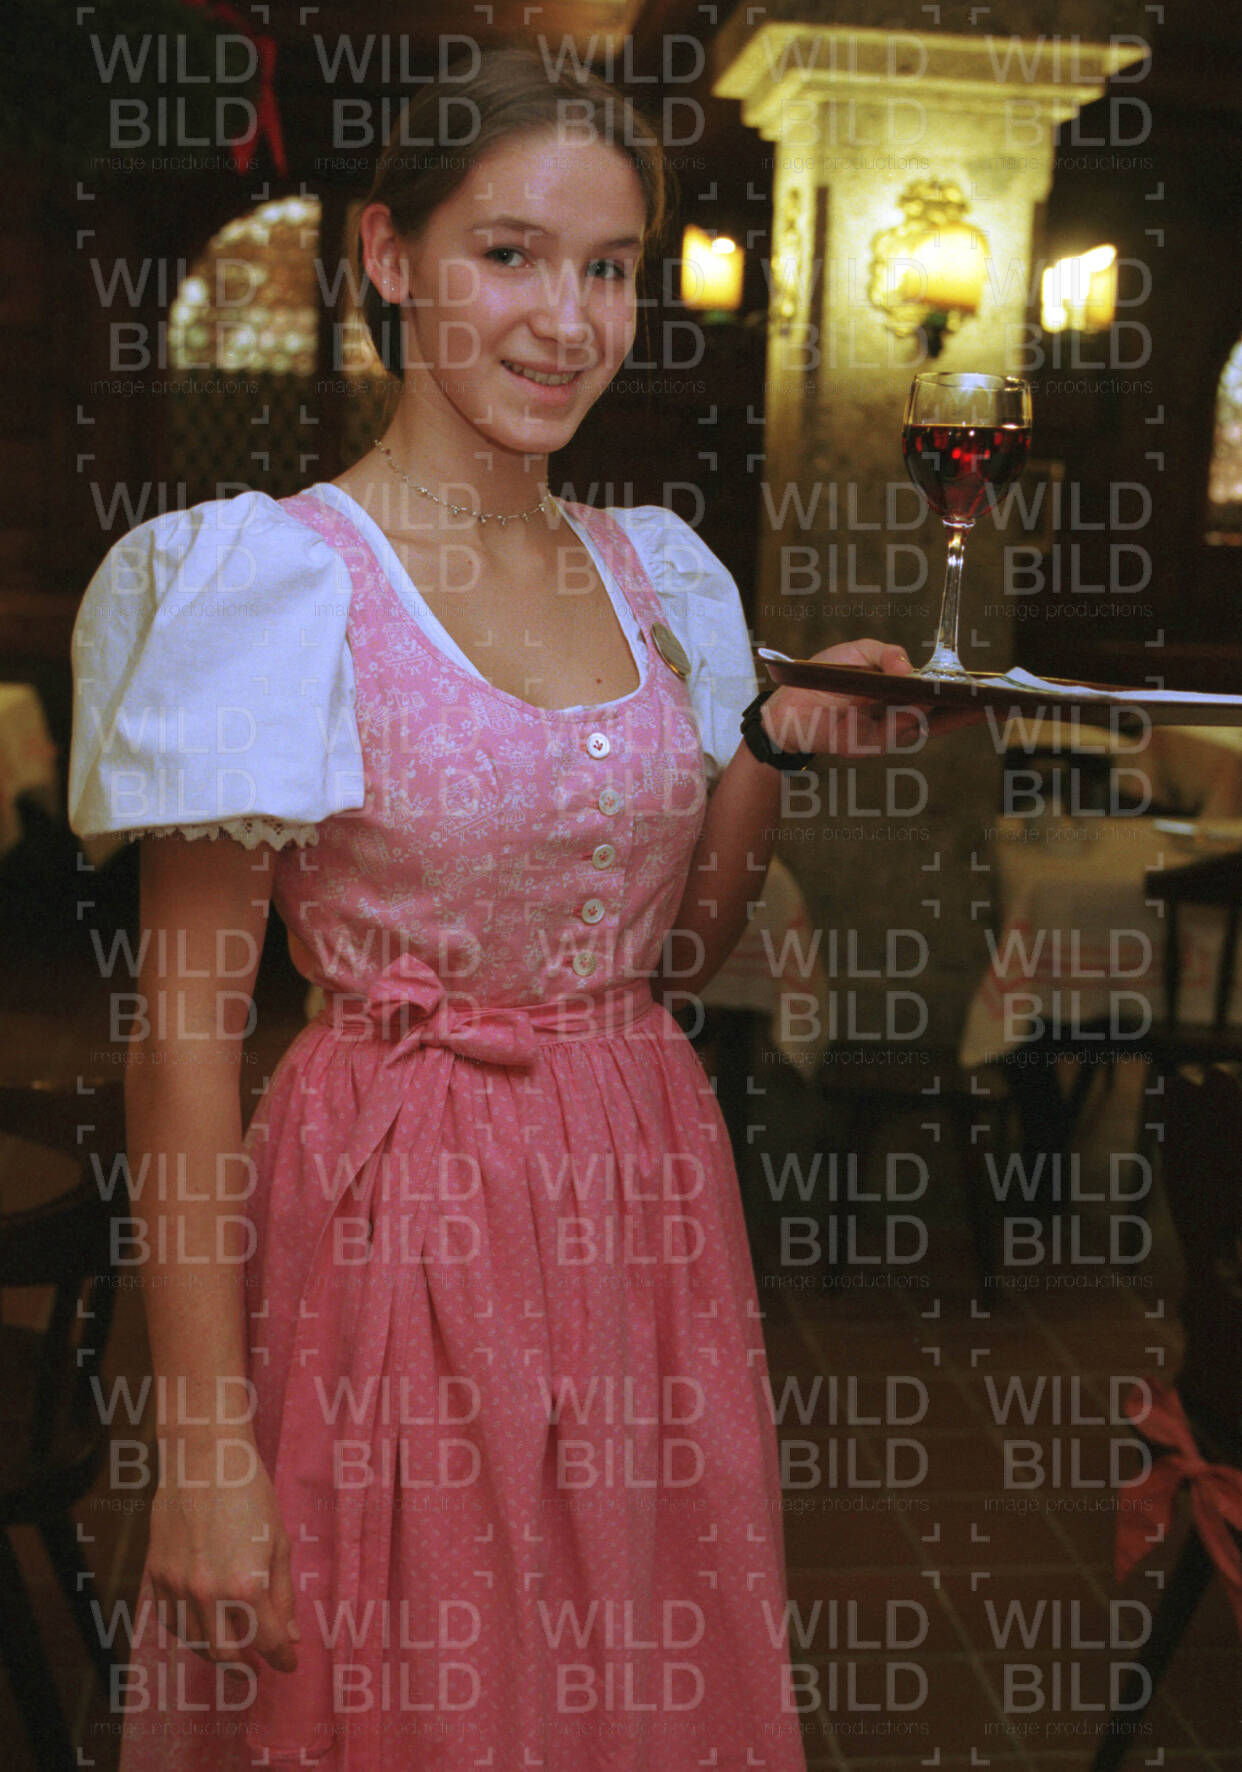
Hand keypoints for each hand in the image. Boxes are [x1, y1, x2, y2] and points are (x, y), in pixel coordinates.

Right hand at [146, 1437, 299, 1675]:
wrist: (204, 1459)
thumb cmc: (250, 1494)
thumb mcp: (278, 1543)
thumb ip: (283, 1596)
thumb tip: (291, 1636)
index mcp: (245, 1586)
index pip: (267, 1640)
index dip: (282, 1657)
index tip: (289, 1664)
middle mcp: (207, 1594)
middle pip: (227, 1653)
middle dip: (246, 1667)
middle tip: (258, 1668)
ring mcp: (177, 1587)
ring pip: (195, 1643)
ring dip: (216, 1655)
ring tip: (233, 1653)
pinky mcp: (156, 1576)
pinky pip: (170, 1621)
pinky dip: (188, 1633)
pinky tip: (202, 1630)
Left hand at [762, 638, 983, 758]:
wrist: (789, 705)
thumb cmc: (825, 677)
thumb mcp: (859, 653)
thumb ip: (887, 654)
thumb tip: (911, 669)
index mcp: (902, 694)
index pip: (944, 697)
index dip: (970, 694)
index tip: (999, 691)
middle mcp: (902, 715)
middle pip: (948, 716)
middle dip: (976, 709)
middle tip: (1008, 702)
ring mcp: (891, 731)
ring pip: (931, 723)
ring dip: (957, 713)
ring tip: (981, 699)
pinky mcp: (876, 743)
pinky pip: (902, 729)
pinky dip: (918, 717)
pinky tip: (928, 701)